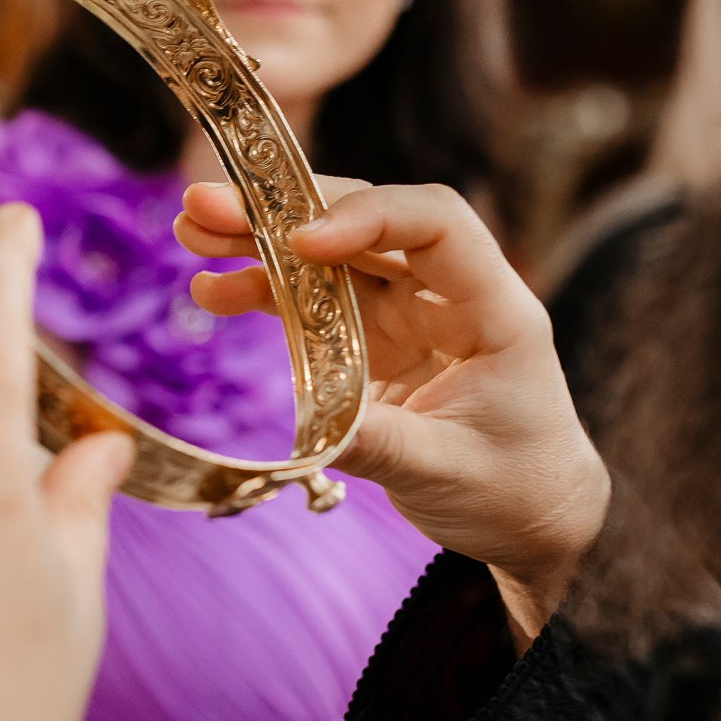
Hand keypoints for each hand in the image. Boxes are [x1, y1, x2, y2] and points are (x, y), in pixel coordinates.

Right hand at [177, 179, 609, 647]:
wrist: (528, 515)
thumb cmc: (513, 487)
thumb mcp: (447, 472)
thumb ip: (381, 444)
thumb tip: (314, 432)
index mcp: (493, 309)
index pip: (437, 226)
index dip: (369, 219)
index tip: (302, 242)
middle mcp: (445, 294)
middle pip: (365, 223)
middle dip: (286, 209)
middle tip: (206, 205)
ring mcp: (404, 313)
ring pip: (328, 254)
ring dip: (259, 239)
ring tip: (191, 234)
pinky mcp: (368, 339)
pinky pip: (309, 301)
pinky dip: (261, 290)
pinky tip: (211, 289)